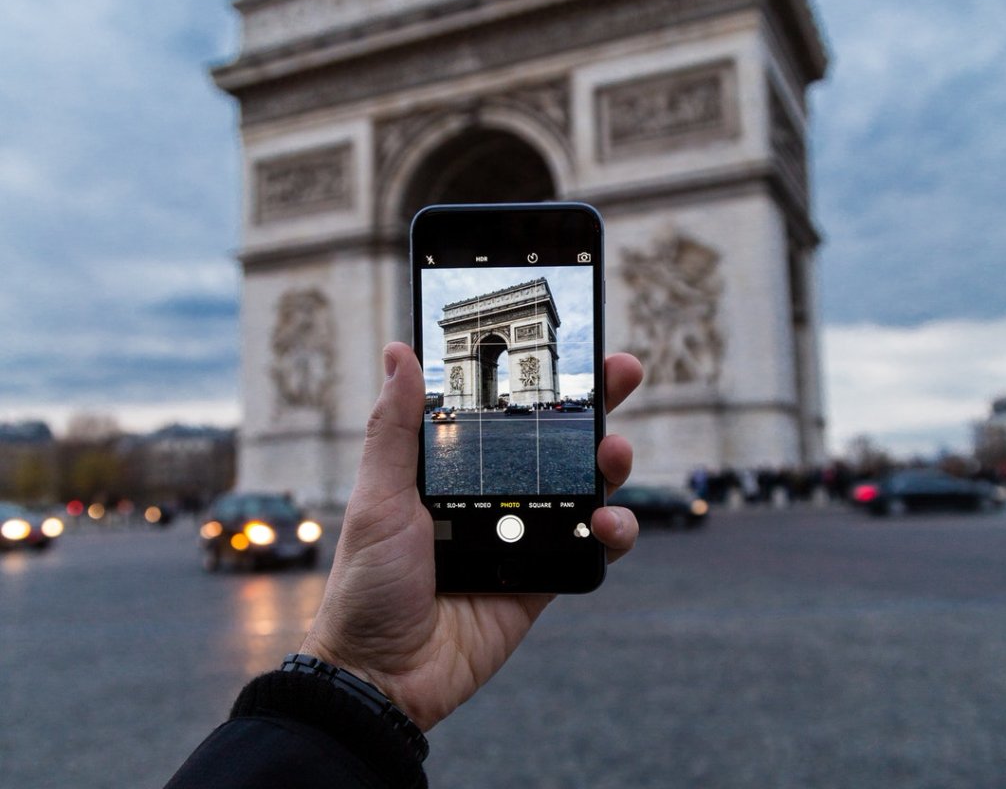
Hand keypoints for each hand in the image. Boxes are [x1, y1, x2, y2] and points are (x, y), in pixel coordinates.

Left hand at [301, 342, 642, 730]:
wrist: (382, 676)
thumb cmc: (367, 584)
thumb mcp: (378, 497)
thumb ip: (393, 427)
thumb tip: (399, 352)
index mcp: (453, 468)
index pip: (503, 411)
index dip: (538, 379)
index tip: (569, 345)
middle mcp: (493, 494)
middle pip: (555, 441)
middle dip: (594, 405)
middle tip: (621, 373)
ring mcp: (522, 535)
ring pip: (583, 486)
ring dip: (611, 464)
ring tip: (614, 454)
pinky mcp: (544, 577)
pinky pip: (590, 546)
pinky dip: (611, 531)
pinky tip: (606, 522)